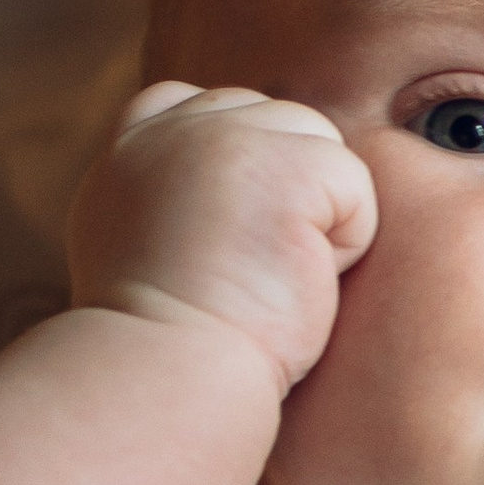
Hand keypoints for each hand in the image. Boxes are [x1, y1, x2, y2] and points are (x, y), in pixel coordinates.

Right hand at [67, 83, 378, 393]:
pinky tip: (291, 284)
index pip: (199, 105)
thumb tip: (238, 183)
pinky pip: (354, 187)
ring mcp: (227, 138)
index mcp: (129, 153)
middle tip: (246, 271)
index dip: (238, 158)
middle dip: (287, 192)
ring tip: (264, 279)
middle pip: (278, 122)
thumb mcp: (140, 252)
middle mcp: (172, 131)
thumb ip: (175, 197)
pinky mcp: (287, 166)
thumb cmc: (168, 348)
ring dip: (316, 219)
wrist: (167, 380)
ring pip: (320, 147)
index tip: (229, 235)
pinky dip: (343, 247)